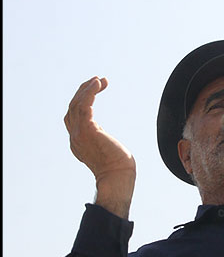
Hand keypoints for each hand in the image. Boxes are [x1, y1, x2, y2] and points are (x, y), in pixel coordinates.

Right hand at [64, 77, 135, 217]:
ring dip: (87, 89)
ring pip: (77, 104)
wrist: (118, 176)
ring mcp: (78, 134)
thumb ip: (99, 139)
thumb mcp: (105, 149)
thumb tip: (103, 135)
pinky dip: (90, 92)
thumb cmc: (118, 167)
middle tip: (98, 81)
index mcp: (77, 142)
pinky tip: (98, 84)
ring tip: (99, 80)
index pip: (73, 117)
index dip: (82, 101)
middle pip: (72, 108)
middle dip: (84, 92)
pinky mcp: (87, 130)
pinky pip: (84, 105)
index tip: (95, 90)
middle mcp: (74, 137)